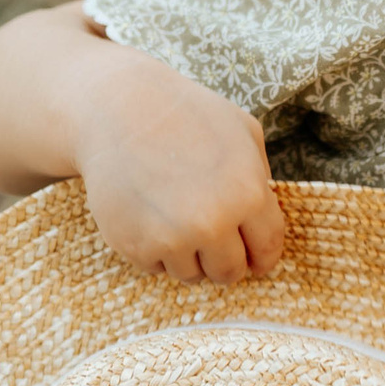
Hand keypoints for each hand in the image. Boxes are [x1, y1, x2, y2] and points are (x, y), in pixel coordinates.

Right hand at [73, 58, 283, 283]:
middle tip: (211, 239)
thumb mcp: (241, 130)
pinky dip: (156, 250)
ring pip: (192, 275)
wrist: (116, 109)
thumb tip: (263, 216)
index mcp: (248, 193)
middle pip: (230, 272)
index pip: (268, 249)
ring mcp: (172, 238)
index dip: (263, 258)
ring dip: (189, 255)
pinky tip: (150, 215)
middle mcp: (213, 222)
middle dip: (225, 260)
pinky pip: (157, 267)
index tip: (256, 262)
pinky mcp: (136, 246)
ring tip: (176, 218)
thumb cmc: (184, 114)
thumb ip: (260, 175)